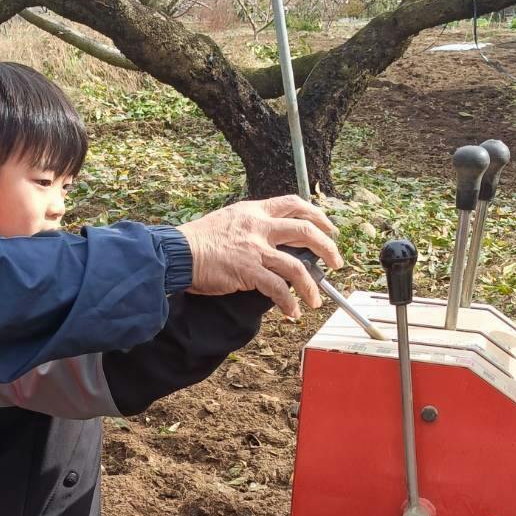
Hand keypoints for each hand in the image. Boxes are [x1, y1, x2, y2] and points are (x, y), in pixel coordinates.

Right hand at [177, 196, 341, 318]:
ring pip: (297, 265)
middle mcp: (259, 226)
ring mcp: (255, 248)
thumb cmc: (198, 240)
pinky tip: (291, 312)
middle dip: (328, 247)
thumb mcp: (228, 221)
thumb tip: (271, 239)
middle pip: (306, 230)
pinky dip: (288, 302)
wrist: (178, 253)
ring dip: (311, 285)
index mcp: (254, 211)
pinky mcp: (248, 270)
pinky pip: (277, 288)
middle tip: (336, 261)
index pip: (293, 204)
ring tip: (315, 300)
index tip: (327, 227)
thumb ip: (251, 226)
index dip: (316, 215)